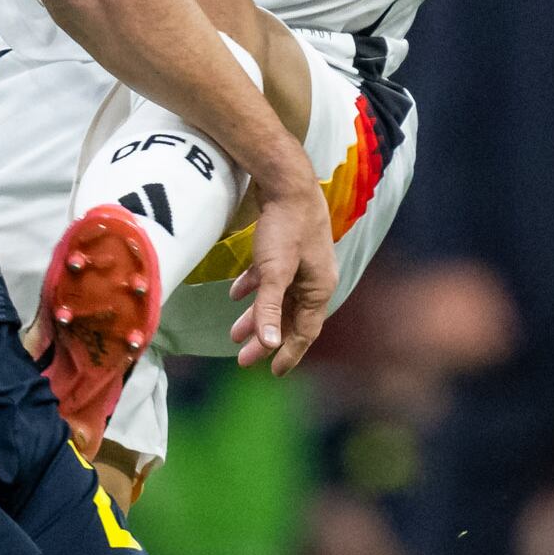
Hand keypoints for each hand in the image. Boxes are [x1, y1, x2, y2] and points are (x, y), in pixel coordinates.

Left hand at [230, 177, 336, 371]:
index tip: (272, 373)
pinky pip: (271, 277)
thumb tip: (269, 345)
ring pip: (279, 299)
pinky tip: (236, 294)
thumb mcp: (275, 272)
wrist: (286, 181)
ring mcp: (301, 263)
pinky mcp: (287, 247)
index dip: (288, 353)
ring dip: (257, 316)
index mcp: (318, 289)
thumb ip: (270, 309)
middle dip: (266, 339)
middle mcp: (314, 279)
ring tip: (234, 333)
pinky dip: (254, 288)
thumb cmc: (285, 227)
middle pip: (290, 318)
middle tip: (243, 359)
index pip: (305, 331)